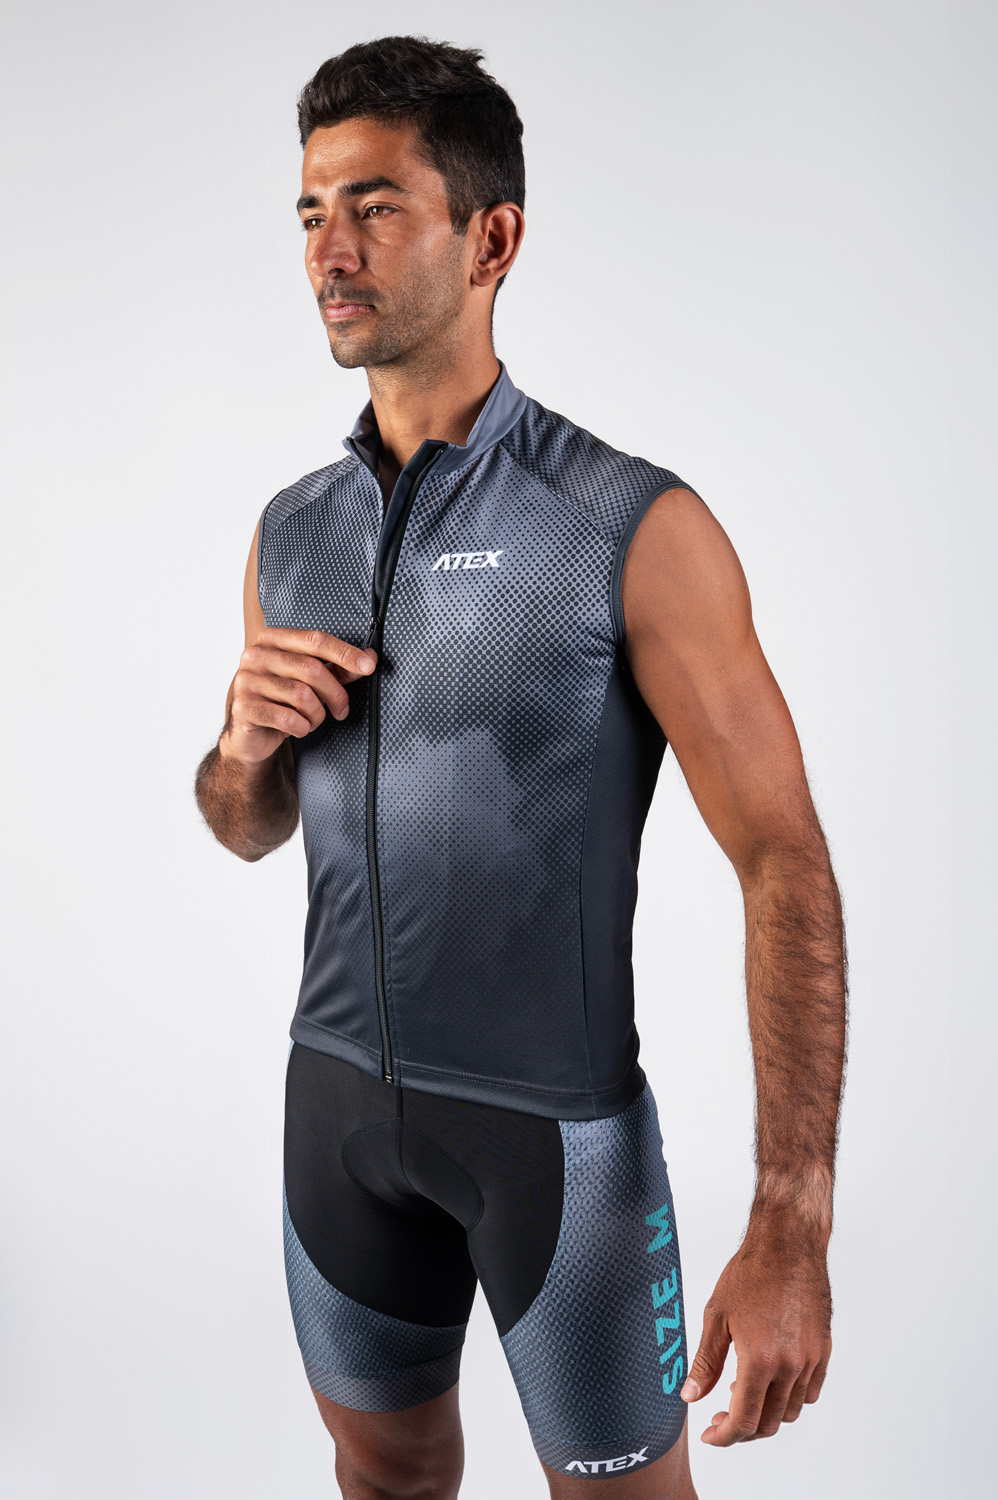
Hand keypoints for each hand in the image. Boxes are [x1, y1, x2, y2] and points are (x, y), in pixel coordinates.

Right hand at [220, 626, 377, 765]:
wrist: (249, 734)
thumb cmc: (282, 702)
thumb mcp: (310, 682)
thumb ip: (336, 668)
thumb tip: (369, 657)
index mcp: (272, 639)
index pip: (315, 640)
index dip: (345, 653)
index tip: (368, 666)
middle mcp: (255, 655)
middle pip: (311, 669)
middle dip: (335, 693)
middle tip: (342, 709)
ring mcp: (246, 681)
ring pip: (302, 695)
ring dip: (317, 714)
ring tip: (314, 720)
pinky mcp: (243, 708)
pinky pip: (288, 718)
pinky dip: (303, 728)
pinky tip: (300, 729)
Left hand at [680, 1230, 831, 1444]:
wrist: (788, 1245)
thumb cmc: (750, 1272)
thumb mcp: (716, 1316)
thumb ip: (704, 1362)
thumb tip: (690, 1395)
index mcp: (759, 1360)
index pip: (743, 1421)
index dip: (724, 1437)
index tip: (711, 1435)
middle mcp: (790, 1366)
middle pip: (767, 1423)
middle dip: (741, 1429)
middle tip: (720, 1417)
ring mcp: (811, 1360)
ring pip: (790, 1411)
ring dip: (765, 1414)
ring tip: (741, 1392)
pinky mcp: (823, 1350)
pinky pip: (810, 1392)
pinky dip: (790, 1398)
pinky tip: (771, 1382)